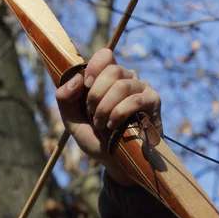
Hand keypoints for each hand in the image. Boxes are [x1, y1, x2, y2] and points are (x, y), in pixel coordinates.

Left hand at [56, 48, 161, 184]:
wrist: (117, 162)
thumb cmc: (97, 139)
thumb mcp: (72, 121)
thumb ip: (65, 99)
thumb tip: (76, 79)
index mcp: (108, 78)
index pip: (105, 55)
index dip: (94, 67)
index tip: (86, 86)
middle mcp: (127, 78)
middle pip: (112, 70)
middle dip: (96, 95)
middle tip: (92, 114)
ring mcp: (142, 88)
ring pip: (122, 85)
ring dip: (105, 108)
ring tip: (102, 124)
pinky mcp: (153, 101)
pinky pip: (135, 100)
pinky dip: (119, 114)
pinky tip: (113, 126)